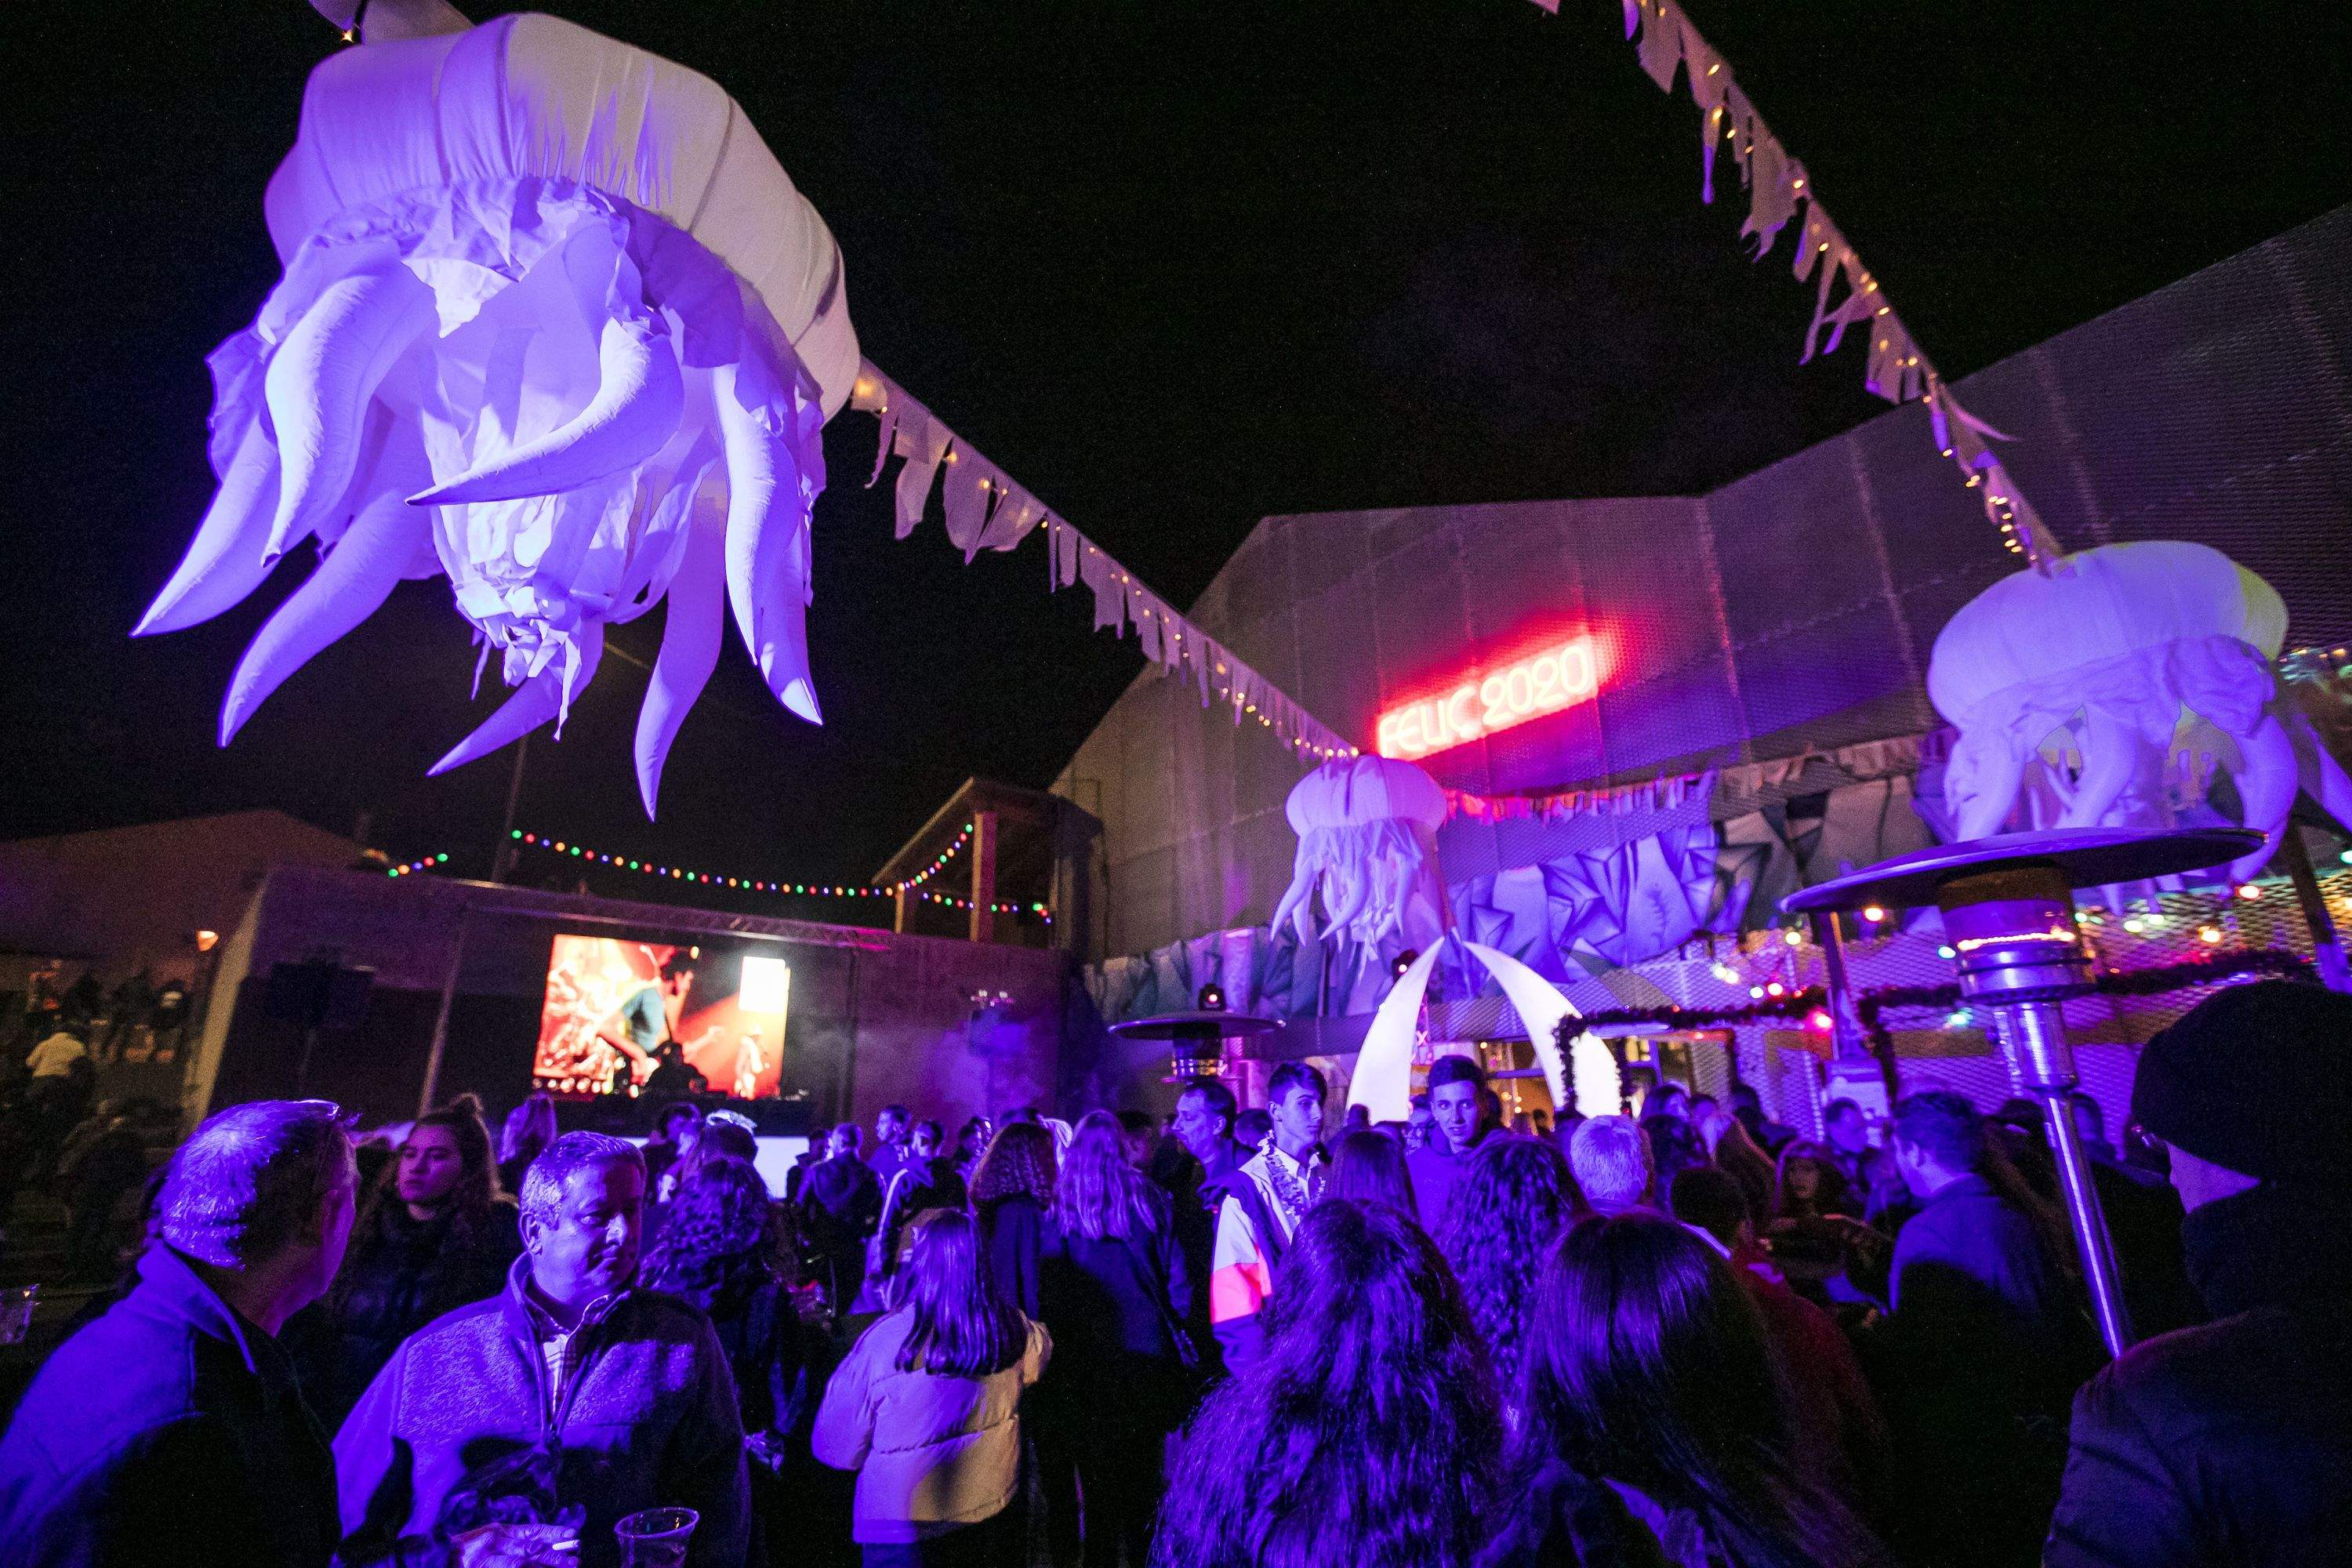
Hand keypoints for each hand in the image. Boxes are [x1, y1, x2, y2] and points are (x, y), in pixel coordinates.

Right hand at [452, 1523, 579, 1567]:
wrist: (435, 1559)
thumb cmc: (464, 1551)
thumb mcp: (489, 1538)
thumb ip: (514, 1540)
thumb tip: (546, 1543)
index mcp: (496, 1532)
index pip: (530, 1532)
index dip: (553, 1534)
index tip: (573, 1536)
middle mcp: (491, 1545)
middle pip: (528, 1550)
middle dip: (552, 1556)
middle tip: (574, 1561)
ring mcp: (484, 1562)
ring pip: (519, 1565)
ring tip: (567, 1567)